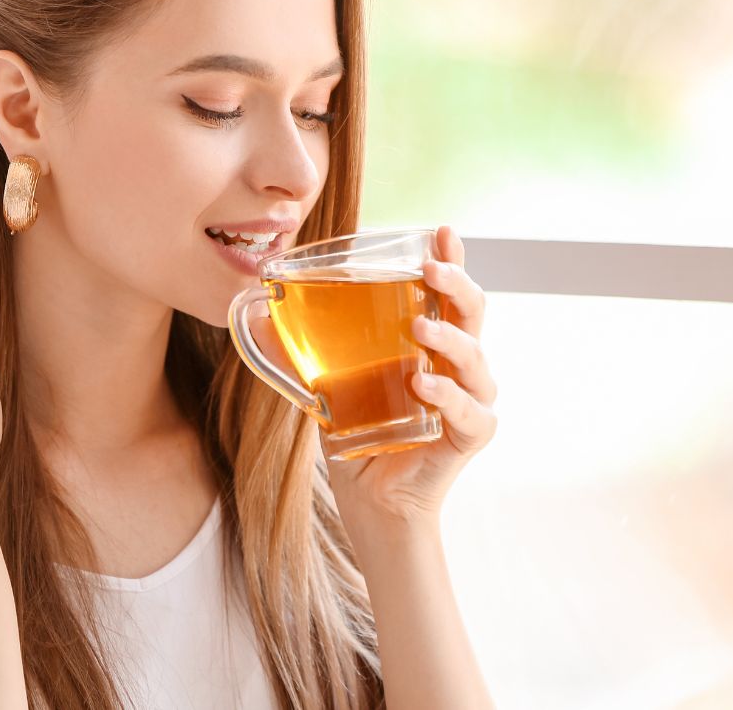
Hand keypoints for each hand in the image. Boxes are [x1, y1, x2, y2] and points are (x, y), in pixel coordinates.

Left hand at [249, 225, 496, 536]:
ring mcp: (469, 400)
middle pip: (473, 313)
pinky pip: (469, 411)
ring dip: (450, 337)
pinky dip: (448, 395)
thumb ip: (299, 350)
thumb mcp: (325, 385)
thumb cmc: (359, 434)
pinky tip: (423, 383)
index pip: (448, 291)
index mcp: (432, 342)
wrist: (373, 502)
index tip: (441, 230)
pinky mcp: (468, 436)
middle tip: (431, 267)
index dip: (452, 257)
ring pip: (476, 359)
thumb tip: (256, 313)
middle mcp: (459, 365)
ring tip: (421, 325)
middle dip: (457, 283)